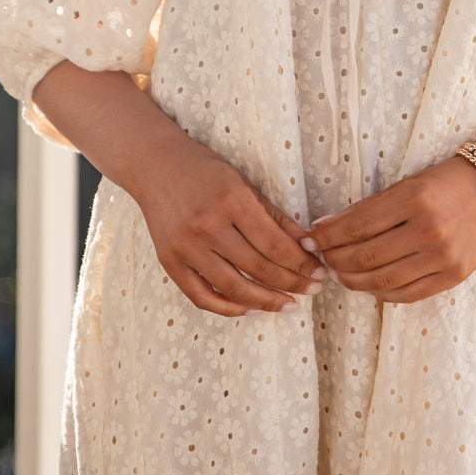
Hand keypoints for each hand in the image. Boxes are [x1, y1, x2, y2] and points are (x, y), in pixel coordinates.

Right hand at [135, 138, 325, 317]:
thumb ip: (276, 217)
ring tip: (289, 305)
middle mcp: (208, 226)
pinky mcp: (169, 261)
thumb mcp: (245, 185)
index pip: (275, 245)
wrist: (156, 165)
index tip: (319, 272)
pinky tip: (252, 308)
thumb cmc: (206, 171)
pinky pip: (202, 296)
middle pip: (258, 268)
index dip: (301, 264)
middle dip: (292, 283)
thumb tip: (308, 246)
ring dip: (266, 302)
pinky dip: (229, 308)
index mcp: (232, 201)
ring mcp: (186, 247)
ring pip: (233, 288)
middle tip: (313, 290)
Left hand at [304, 156, 475, 303]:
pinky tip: (368, 284)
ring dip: (352, 280)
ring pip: (382, 281)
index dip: (328, 236)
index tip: (311, 238)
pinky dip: (381, 293)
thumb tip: (324, 228)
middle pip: (365, 257)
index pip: (357, 226)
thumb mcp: (409, 184)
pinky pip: (407, 294)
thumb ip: (369, 208)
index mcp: (415, 199)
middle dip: (334, 260)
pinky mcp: (454, 276)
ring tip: (338, 273)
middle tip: (321, 258)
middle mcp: (429, 230)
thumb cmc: (448, 181)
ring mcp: (443, 257)